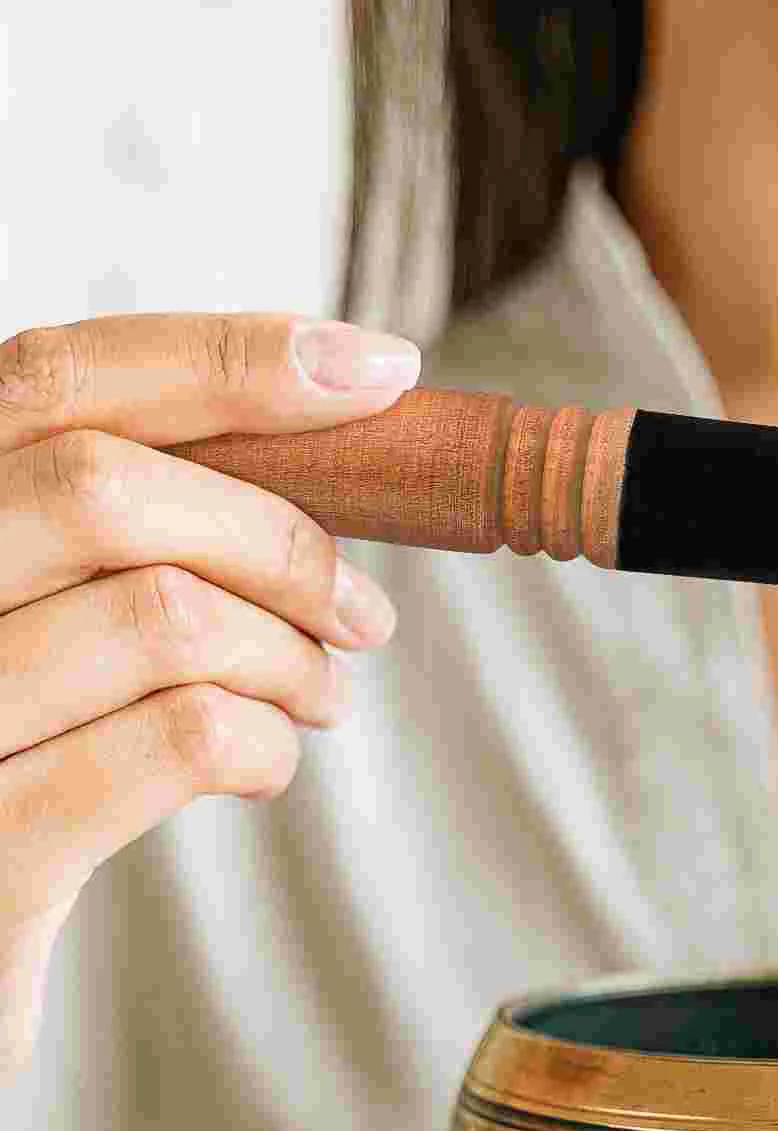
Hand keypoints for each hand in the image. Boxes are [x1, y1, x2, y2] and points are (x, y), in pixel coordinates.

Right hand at [0, 312, 415, 1074]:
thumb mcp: (18, 623)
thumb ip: (101, 544)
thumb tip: (303, 463)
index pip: (52, 380)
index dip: (230, 358)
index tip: (378, 370)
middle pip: (110, 489)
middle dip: (280, 541)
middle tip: (360, 614)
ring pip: (164, 615)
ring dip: (291, 656)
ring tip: (324, 696)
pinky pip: (175, 741)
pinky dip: (262, 742)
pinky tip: (267, 761)